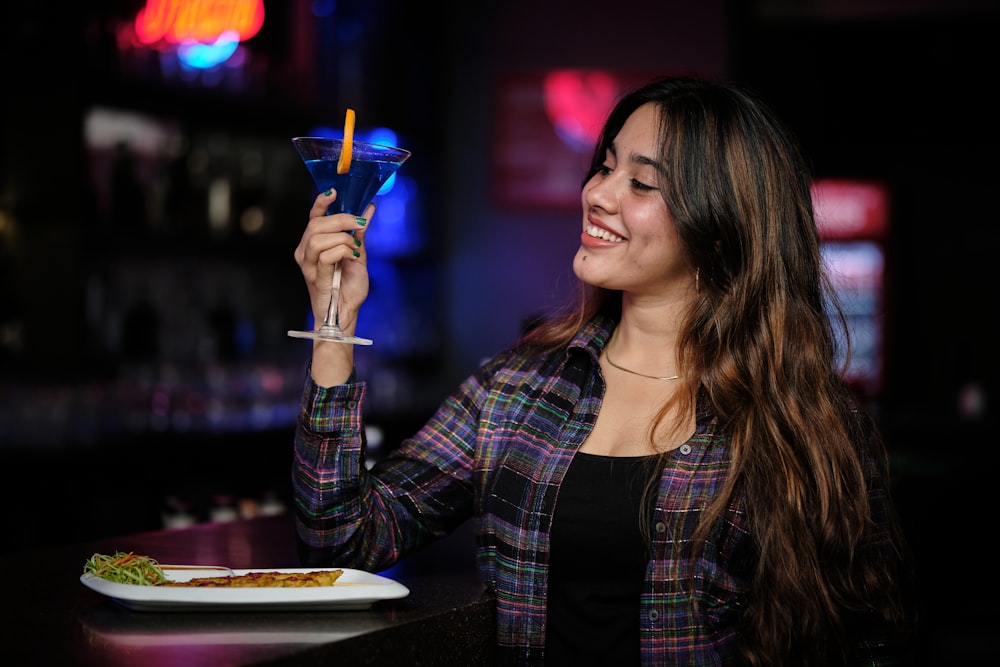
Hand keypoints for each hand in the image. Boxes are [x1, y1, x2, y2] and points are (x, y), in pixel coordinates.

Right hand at [293, 190, 374, 384]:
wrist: (347, 313)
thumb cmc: (349, 287)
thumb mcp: (359, 254)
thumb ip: (360, 232)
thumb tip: (368, 208)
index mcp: (314, 244)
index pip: (313, 217)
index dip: (320, 203)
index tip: (333, 191)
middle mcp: (305, 252)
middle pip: (316, 224)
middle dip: (340, 219)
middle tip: (360, 223)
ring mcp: (307, 265)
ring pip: (318, 237)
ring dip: (342, 238)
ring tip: (356, 249)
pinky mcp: (313, 277)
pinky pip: (325, 256)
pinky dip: (342, 251)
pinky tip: (353, 257)